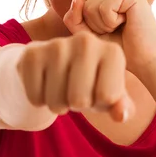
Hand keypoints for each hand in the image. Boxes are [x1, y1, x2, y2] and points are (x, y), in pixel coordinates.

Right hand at [16, 33, 135, 122]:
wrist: (57, 67)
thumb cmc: (92, 84)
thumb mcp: (112, 97)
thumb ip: (123, 108)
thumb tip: (121, 115)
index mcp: (113, 52)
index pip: (107, 97)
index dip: (100, 103)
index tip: (98, 91)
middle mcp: (87, 41)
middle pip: (80, 100)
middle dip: (78, 105)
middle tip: (77, 92)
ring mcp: (58, 44)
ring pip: (57, 101)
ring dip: (58, 105)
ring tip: (62, 89)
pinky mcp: (32, 53)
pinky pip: (36, 97)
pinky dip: (40, 100)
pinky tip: (46, 84)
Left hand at [62, 0, 155, 79]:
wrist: (146, 61)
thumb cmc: (120, 49)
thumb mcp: (89, 35)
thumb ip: (74, 19)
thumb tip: (77, 0)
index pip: (77, 3)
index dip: (86, 24)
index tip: (108, 32)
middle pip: (82, 4)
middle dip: (95, 26)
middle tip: (116, 31)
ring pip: (91, 7)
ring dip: (103, 26)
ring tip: (122, 28)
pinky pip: (103, 8)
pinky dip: (111, 23)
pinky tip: (128, 24)